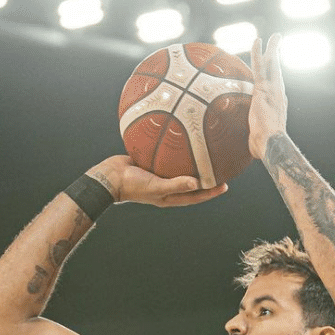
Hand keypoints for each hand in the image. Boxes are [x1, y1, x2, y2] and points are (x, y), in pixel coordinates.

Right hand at [88, 156, 225, 206]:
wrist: (109, 176)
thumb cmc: (132, 185)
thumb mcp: (155, 186)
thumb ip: (176, 185)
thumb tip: (197, 183)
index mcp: (169, 196)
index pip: (195, 196)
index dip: (210, 192)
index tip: (225, 185)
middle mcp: (166, 187)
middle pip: (191, 183)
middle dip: (205, 178)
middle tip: (220, 168)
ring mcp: (158, 175)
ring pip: (180, 169)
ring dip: (192, 163)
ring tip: (205, 152)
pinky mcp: (151, 164)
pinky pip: (167, 157)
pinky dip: (175, 151)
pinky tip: (181, 138)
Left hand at [248, 34, 287, 159]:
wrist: (271, 144)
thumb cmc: (265, 148)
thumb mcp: (259, 140)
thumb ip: (255, 138)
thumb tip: (252, 149)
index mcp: (278, 105)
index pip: (276, 86)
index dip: (275, 76)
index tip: (274, 69)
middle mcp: (278, 94)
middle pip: (277, 71)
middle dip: (277, 56)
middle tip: (277, 42)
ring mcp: (272, 90)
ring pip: (272, 64)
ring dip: (272, 49)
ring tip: (274, 36)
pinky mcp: (263, 88)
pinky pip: (260, 66)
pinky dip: (258, 52)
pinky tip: (257, 40)